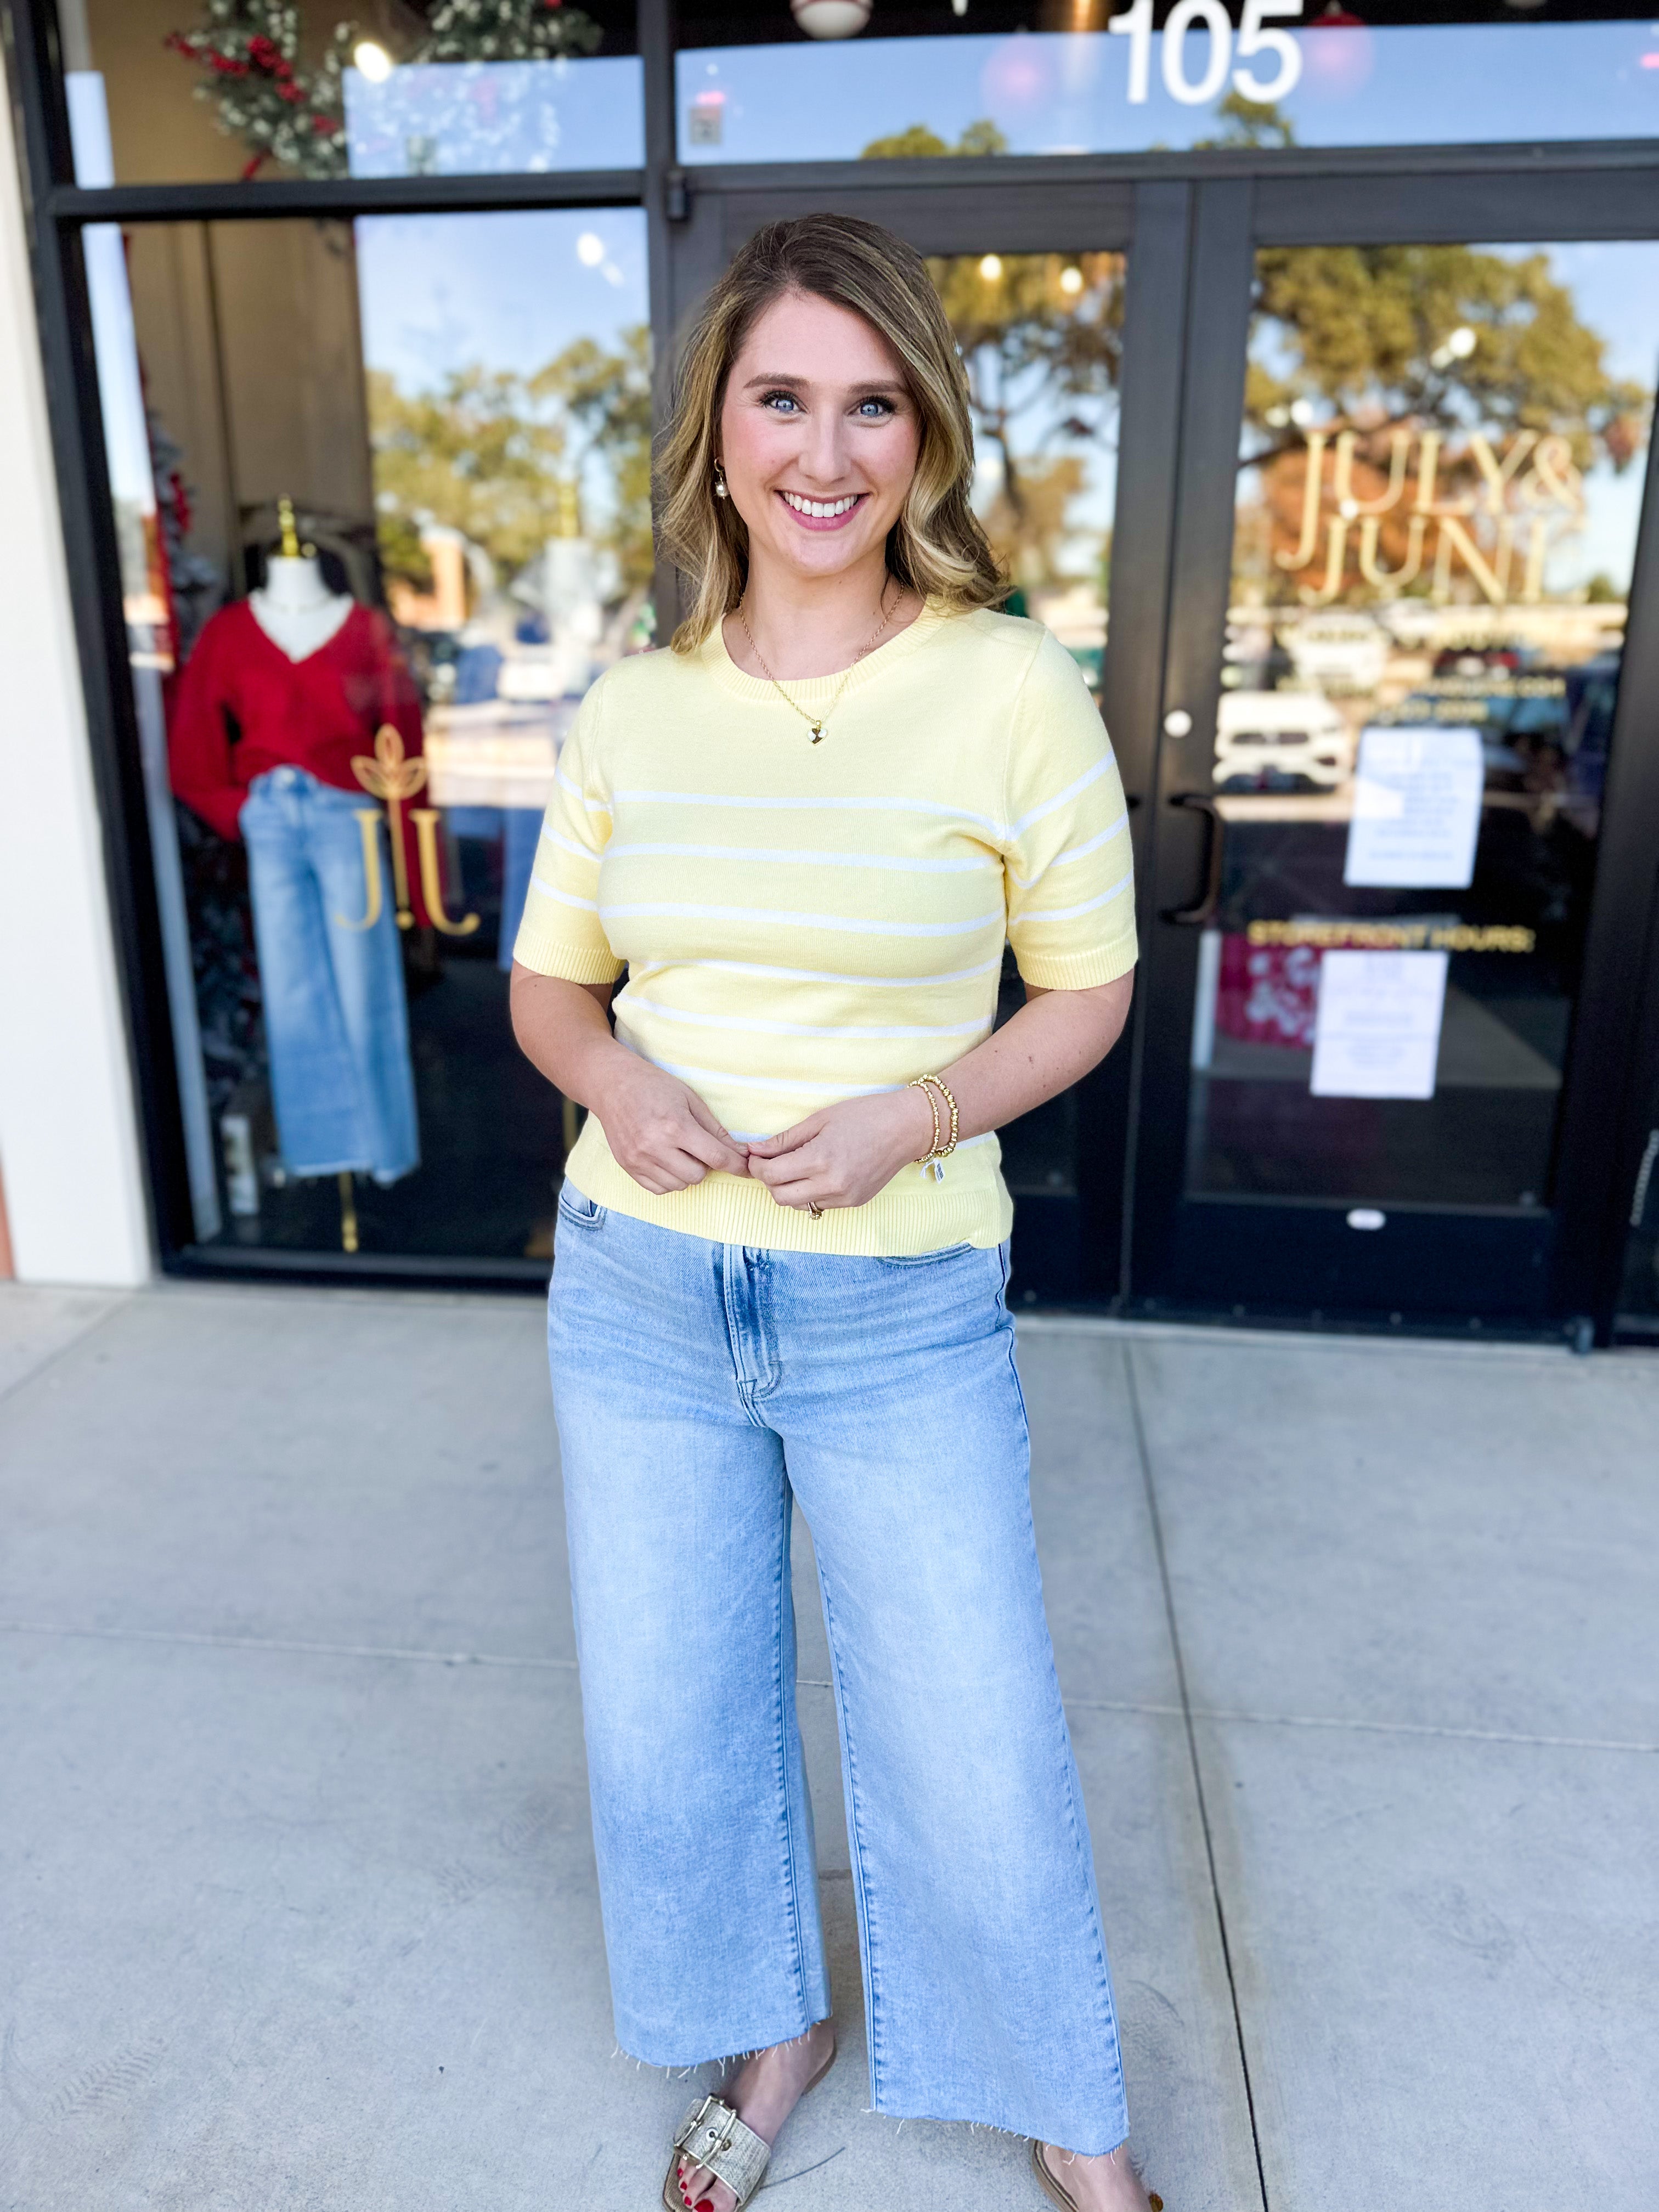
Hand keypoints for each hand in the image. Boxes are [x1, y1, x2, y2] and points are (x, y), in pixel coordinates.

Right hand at [592, 1053, 749, 1194]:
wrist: (612, 1085)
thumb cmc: (655, 1087)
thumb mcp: (690, 1100)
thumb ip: (715, 1129)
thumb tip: (740, 1153)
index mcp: (675, 1126)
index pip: (716, 1157)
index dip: (737, 1166)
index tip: (747, 1169)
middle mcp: (655, 1147)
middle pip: (698, 1175)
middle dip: (706, 1164)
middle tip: (698, 1147)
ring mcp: (639, 1159)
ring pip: (679, 1185)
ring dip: (687, 1172)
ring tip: (680, 1151)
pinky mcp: (628, 1167)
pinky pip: (659, 1189)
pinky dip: (669, 1179)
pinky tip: (666, 1160)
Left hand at [747, 1087, 937, 1213]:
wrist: (907, 1128)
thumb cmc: (865, 1115)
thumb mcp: (820, 1119)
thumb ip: (785, 1139)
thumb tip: (755, 1150)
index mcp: (820, 1160)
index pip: (772, 1175)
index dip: (757, 1166)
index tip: (756, 1155)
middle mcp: (832, 1185)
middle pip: (780, 1197)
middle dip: (768, 1180)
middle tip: (770, 1162)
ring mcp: (844, 1198)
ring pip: (798, 1205)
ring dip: (788, 1189)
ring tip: (794, 1166)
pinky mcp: (854, 1203)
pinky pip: (819, 1204)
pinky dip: (809, 1193)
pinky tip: (816, 1173)